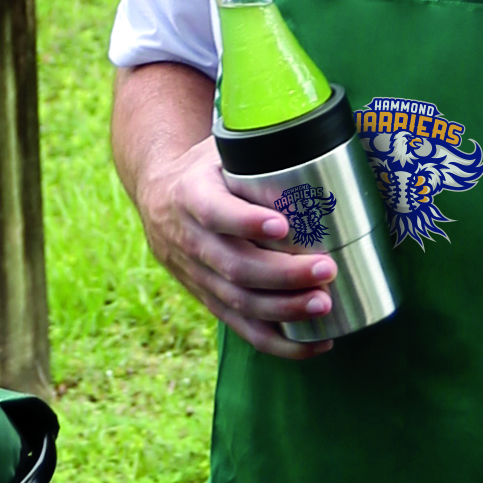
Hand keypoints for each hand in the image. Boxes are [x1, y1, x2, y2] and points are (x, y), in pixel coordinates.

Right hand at [133, 130, 338, 354]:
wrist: (157, 191)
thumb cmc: (205, 165)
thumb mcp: (220, 147)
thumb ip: (257, 149)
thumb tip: (316, 137)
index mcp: (188, 193)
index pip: (213, 211)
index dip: (245, 221)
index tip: (282, 225)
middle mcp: (186, 238)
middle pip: (233, 265)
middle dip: (282, 274)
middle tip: (326, 269)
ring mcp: (194, 274)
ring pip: (237, 301)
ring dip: (284, 309)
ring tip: (324, 304)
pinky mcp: (207, 298)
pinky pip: (241, 328)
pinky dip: (279, 342)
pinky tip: (316, 344)